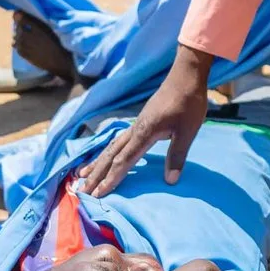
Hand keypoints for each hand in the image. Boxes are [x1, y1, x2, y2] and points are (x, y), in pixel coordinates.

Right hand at [79, 45, 212, 195]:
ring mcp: (136, 124)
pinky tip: (106, 156)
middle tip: (81, 191)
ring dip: (97, 162)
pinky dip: (108, 151)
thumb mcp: (187, 131)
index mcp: (144, 133)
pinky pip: (118, 140)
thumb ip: (176, 155)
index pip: (123, 161)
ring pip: (111, 146)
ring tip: (81, 174)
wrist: (186, 75)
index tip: (98, 195)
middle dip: (96, 174)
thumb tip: (170, 181)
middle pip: (110, 155)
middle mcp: (135, 129)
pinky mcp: (141, 121)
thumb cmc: (188, 102)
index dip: (111, 179)